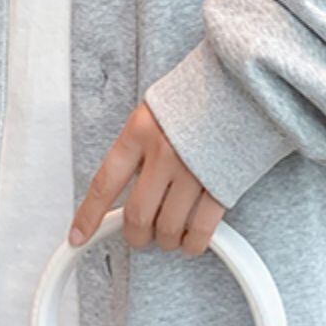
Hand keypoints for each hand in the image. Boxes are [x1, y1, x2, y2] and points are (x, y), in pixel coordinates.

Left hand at [70, 103, 224, 256]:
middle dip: (136, 235)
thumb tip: (127, 185)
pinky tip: (191, 241)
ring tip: (169, 236)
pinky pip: (200, 229)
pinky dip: (193, 243)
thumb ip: (140, 144)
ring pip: (168, 227)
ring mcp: (194, 171)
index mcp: (140, 131)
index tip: (78, 236)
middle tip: (140, 236)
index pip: (105, 184)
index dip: (89, 216)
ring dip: (166, 240)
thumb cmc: (202, 93)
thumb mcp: (157, 109)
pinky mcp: (222, 185)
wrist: (247, 82)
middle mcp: (164, 153)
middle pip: (137, 215)